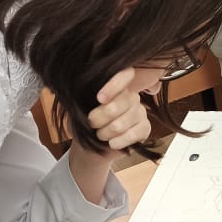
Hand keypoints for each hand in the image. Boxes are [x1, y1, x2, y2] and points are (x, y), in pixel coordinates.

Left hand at [70, 68, 154, 202]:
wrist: (90, 147)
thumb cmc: (85, 123)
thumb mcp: (79, 108)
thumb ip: (81, 97)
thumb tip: (75, 93)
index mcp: (116, 86)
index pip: (126, 74)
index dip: (114, 85)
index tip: (99, 99)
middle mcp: (131, 96)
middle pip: (119, 103)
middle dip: (98, 119)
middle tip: (92, 124)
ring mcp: (140, 111)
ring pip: (121, 124)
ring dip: (105, 133)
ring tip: (100, 135)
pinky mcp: (145, 128)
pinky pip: (133, 135)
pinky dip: (118, 142)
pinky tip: (112, 143)